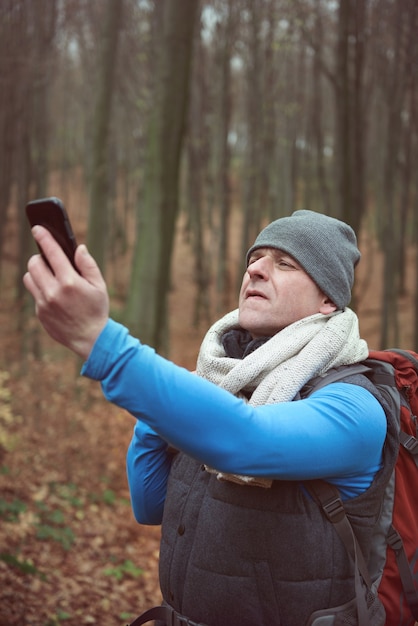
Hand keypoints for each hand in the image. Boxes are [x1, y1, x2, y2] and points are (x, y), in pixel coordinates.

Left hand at [23, 226, 109, 359]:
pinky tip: (54, 295)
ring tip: (49, 276)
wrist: (91, 339)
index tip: (37, 228)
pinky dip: (41, 289)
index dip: (44, 237)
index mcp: (70, 282)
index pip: (52, 252)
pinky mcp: (40, 313)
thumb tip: (78, 248)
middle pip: (35, 263)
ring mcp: (44, 303)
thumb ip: (88, 265)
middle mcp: (53, 291)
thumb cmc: (97, 310)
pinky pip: (34, 294)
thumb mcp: (99, 286)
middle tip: (49, 260)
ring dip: (37, 273)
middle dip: (41, 258)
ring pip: (29, 277)